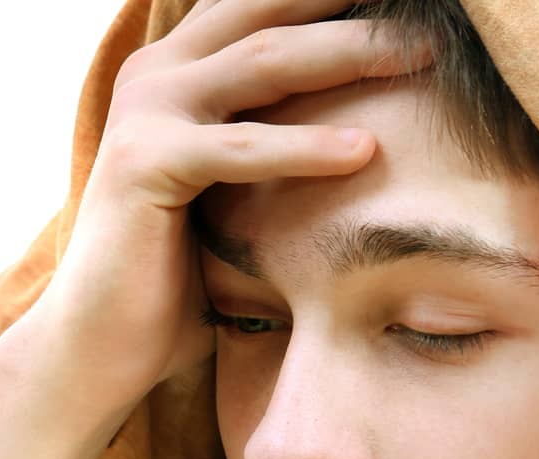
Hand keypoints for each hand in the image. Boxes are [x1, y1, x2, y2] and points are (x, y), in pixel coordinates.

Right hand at [12, 0, 431, 421]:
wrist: (100, 345)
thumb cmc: (177, 280)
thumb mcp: (235, 194)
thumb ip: (275, 145)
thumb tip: (372, 134)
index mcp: (178, 69)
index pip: (266, 8)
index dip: (330, 1)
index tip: (410, 3)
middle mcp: (156, 73)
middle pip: (271, 13)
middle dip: (352, 8)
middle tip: (437, 13)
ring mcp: (145, 112)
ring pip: (265, 62)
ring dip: (351, 52)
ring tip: (424, 55)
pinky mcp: (144, 163)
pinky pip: (243, 149)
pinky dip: (307, 149)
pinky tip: (366, 152)